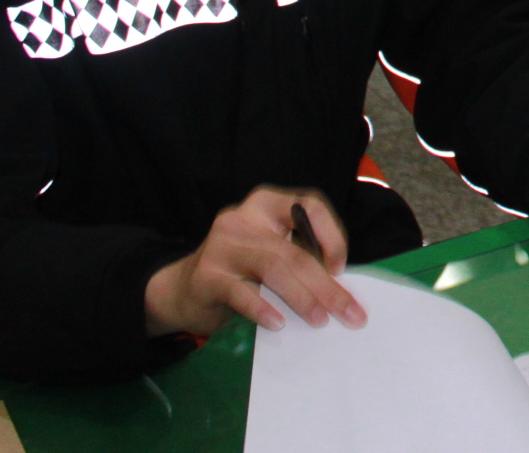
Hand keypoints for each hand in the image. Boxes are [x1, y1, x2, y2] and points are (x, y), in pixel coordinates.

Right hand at [143, 186, 366, 336]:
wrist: (180, 290)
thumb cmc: (239, 271)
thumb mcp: (269, 252)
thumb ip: (297, 256)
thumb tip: (340, 287)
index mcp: (266, 205)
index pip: (308, 205)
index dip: (331, 235)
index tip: (341, 268)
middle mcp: (243, 218)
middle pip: (294, 250)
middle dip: (326, 285)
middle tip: (348, 313)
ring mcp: (222, 246)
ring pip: (273, 268)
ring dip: (302, 297)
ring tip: (320, 319)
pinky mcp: (206, 276)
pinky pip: (241, 293)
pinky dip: (263, 309)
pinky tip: (278, 324)